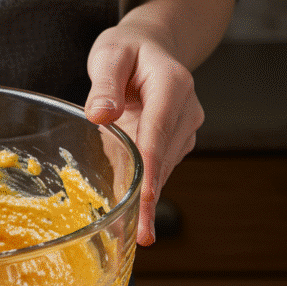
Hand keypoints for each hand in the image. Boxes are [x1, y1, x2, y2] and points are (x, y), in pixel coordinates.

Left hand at [84, 23, 204, 245]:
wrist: (150, 49)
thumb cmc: (128, 52)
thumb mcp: (111, 55)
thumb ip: (105, 85)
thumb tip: (101, 115)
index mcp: (172, 86)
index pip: (159, 131)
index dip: (152, 166)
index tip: (147, 195)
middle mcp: (185, 111)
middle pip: (164, 158)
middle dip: (150, 197)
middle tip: (137, 235)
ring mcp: (182, 129)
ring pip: (162, 169)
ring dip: (146, 202)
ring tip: (130, 236)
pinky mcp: (173, 143)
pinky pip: (156, 169)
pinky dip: (143, 192)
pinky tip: (130, 219)